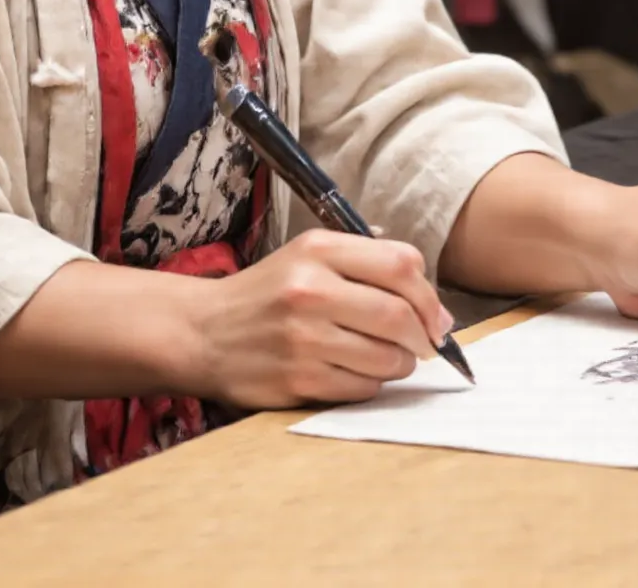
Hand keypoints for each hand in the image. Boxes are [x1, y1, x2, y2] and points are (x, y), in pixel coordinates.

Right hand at [190, 231, 450, 408]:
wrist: (203, 332)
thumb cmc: (268, 293)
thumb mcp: (309, 254)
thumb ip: (366, 261)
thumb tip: (430, 299)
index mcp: (318, 249)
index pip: (400, 263)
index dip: (428, 294)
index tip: (435, 316)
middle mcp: (310, 289)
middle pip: (398, 314)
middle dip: (423, 336)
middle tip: (426, 345)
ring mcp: (302, 337)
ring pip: (385, 357)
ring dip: (401, 363)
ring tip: (392, 359)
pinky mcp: (296, 380)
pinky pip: (360, 388)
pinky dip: (372, 384)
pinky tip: (361, 374)